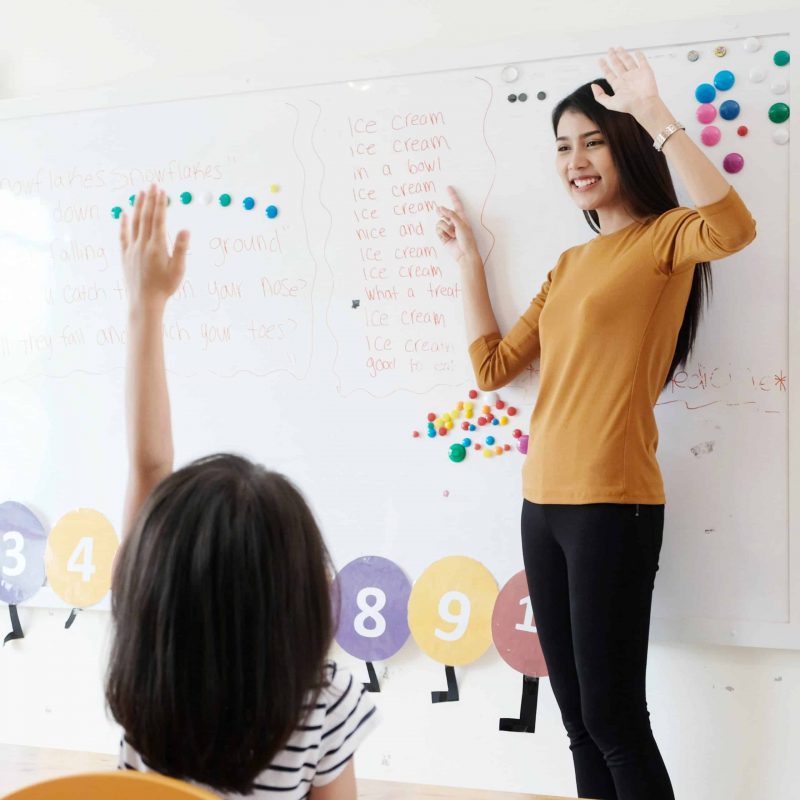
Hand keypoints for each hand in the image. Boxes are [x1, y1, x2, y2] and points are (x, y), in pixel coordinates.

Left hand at [120, 184, 189, 308]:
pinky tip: (124, 213)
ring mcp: (132, 249)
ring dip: (137, 206)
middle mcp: (142, 244)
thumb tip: (186, 229)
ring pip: (134, 222)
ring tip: (140, 193)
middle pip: (146, 217)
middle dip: (150, 199)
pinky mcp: (125, 255)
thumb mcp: (178, 269)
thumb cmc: (165, 287)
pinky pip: (123, 235)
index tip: (162, 190)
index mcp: (157, 247)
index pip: (159, 220)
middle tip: (152, 185)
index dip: (160, 204)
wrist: (144, 302)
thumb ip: (182, 248)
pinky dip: (123, 223)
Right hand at [436, 187, 481, 268]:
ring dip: (445, 227)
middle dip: (441, 212)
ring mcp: (448, 229)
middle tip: (438, 211)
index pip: (456, 204)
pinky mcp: (443, 236)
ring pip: (440, 222)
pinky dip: (442, 233)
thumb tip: (440, 208)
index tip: (448, 187)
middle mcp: (454, 222)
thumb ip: (451, 215)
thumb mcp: (461, 224)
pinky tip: (447, 237)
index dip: (452, 196)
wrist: (464, 254)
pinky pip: (438, 229)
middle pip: (444, 212)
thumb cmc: (467, 239)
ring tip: (452, 234)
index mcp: (462, 218)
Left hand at [592, 47, 659, 117]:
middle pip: (617, 65)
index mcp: (618, 85)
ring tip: (619, 48)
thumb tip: (593, 86)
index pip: (609, 73)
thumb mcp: (609, 103)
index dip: (604, 66)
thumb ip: (599, 96)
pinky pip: (642, 61)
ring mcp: (635, 74)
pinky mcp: (645, 71)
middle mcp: (626, 78)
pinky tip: (637, 51)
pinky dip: (640, 56)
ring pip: (628, 61)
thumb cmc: (628, 105)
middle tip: (609, 50)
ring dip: (623, 54)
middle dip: (613, 57)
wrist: (644, 104)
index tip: (600, 60)